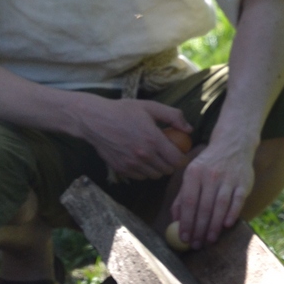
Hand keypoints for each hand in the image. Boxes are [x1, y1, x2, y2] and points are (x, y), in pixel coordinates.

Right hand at [73, 96, 191, 181]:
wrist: (95, 120)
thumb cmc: (122, 110)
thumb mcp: (150, 107)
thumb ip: (173, 116)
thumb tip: (189, 129)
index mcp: (153, 140)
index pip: (177, 160)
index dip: (182, 158)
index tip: (180, 152)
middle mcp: (144, 156)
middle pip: (167, 170)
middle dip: (170, 163)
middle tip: (167, 154)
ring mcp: (132, 165)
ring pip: (154, 175)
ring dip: (157, 168)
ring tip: (154, 156)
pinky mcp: (121, 169)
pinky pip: (140, 177)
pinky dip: (144, 171)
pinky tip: (140, 159)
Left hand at [170, 134, 258, 249]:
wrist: (233, 144)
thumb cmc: (209, 164)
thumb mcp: (192, 174)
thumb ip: (182, 196)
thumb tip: (174, 219)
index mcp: (194, 173)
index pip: (188, 201)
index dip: (185, 221)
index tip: (184, 238)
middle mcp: (210, 175)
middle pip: (203, 207)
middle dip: (199, 229)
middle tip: (196, 245)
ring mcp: (228, 178)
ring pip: (219, 206)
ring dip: (214, 226)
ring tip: (209, 240)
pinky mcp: (243, 182)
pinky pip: (237, 201)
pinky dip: (231, 214)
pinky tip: (226, 226)